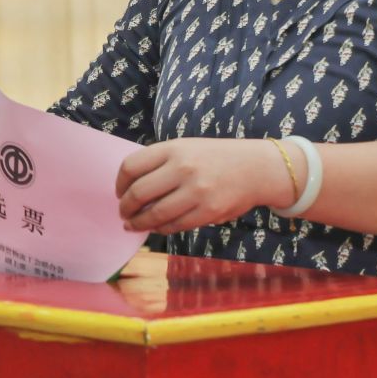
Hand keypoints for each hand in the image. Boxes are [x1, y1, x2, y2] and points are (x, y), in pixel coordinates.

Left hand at [116, 138, 291, 233]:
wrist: (257, 168)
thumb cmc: (215, 158)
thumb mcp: (186, 148)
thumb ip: (160, 163)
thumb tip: (129, 189)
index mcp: (173, 149)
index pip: (131, 166)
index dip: (120, 183)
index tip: (119, 192)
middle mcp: (183, 168)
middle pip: (138, 193)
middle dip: (125, 207)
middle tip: (123, 213)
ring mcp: (197, 191)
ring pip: (154, 214)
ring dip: (138, 223)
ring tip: (133, 225)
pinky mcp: (209, 212)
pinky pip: (175, 225)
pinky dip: (160, 229)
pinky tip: (157, 227)